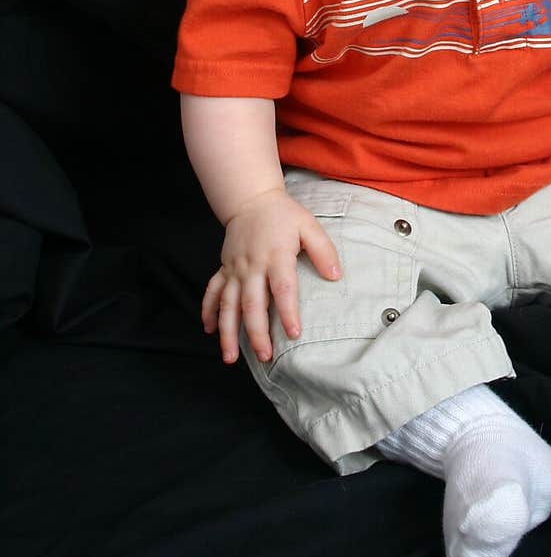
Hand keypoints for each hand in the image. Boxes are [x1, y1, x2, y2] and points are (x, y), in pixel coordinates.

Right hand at [201, 187, 341, 363]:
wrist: (252, 199)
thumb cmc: (283, 215)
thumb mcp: (309, 226)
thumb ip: (323, 250)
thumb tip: (336, 276)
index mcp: (276, 256)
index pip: (283, 288)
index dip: (288, 311)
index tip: (294, 333)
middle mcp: (252, 266)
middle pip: (252, 303)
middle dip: (256, 332)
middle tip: (265, 355)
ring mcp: (235, 269)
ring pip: (228, 304)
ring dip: (228, 331)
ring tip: (230, 357)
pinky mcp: (224, 268)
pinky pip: (212, 291)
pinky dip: (208, 311)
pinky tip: (209, 330)